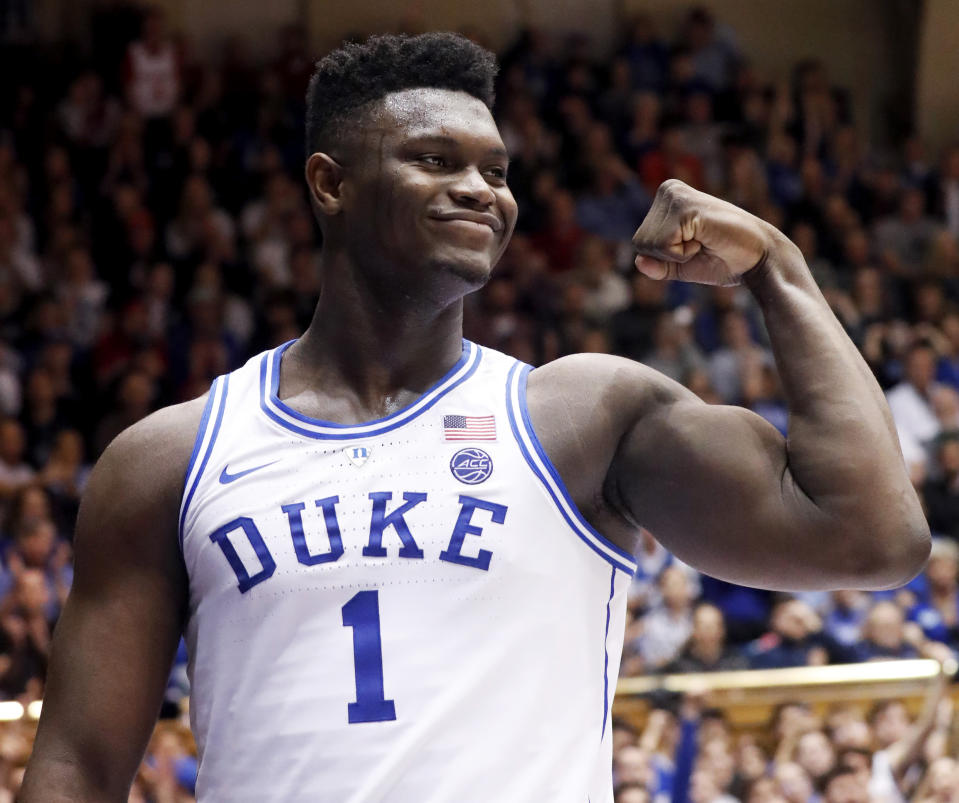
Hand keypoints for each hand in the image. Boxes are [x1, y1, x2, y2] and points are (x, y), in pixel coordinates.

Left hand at [632, 180, 776, 285]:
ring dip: (678, 254)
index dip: (666, 257)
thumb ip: (658, 265)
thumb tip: (638, 262)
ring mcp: (675, 195)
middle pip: (641, 243)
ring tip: (704, 239)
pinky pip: (663, 246)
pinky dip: (683, 253)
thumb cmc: (723, 259)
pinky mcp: (685, 206)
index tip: (695, 246)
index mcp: (666, 199)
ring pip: (650, 245)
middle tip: (702, 243)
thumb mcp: (682, 265)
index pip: (641, 243)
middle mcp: (667, 190)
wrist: (758, 258)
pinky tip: (705, 238)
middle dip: (670, 256)